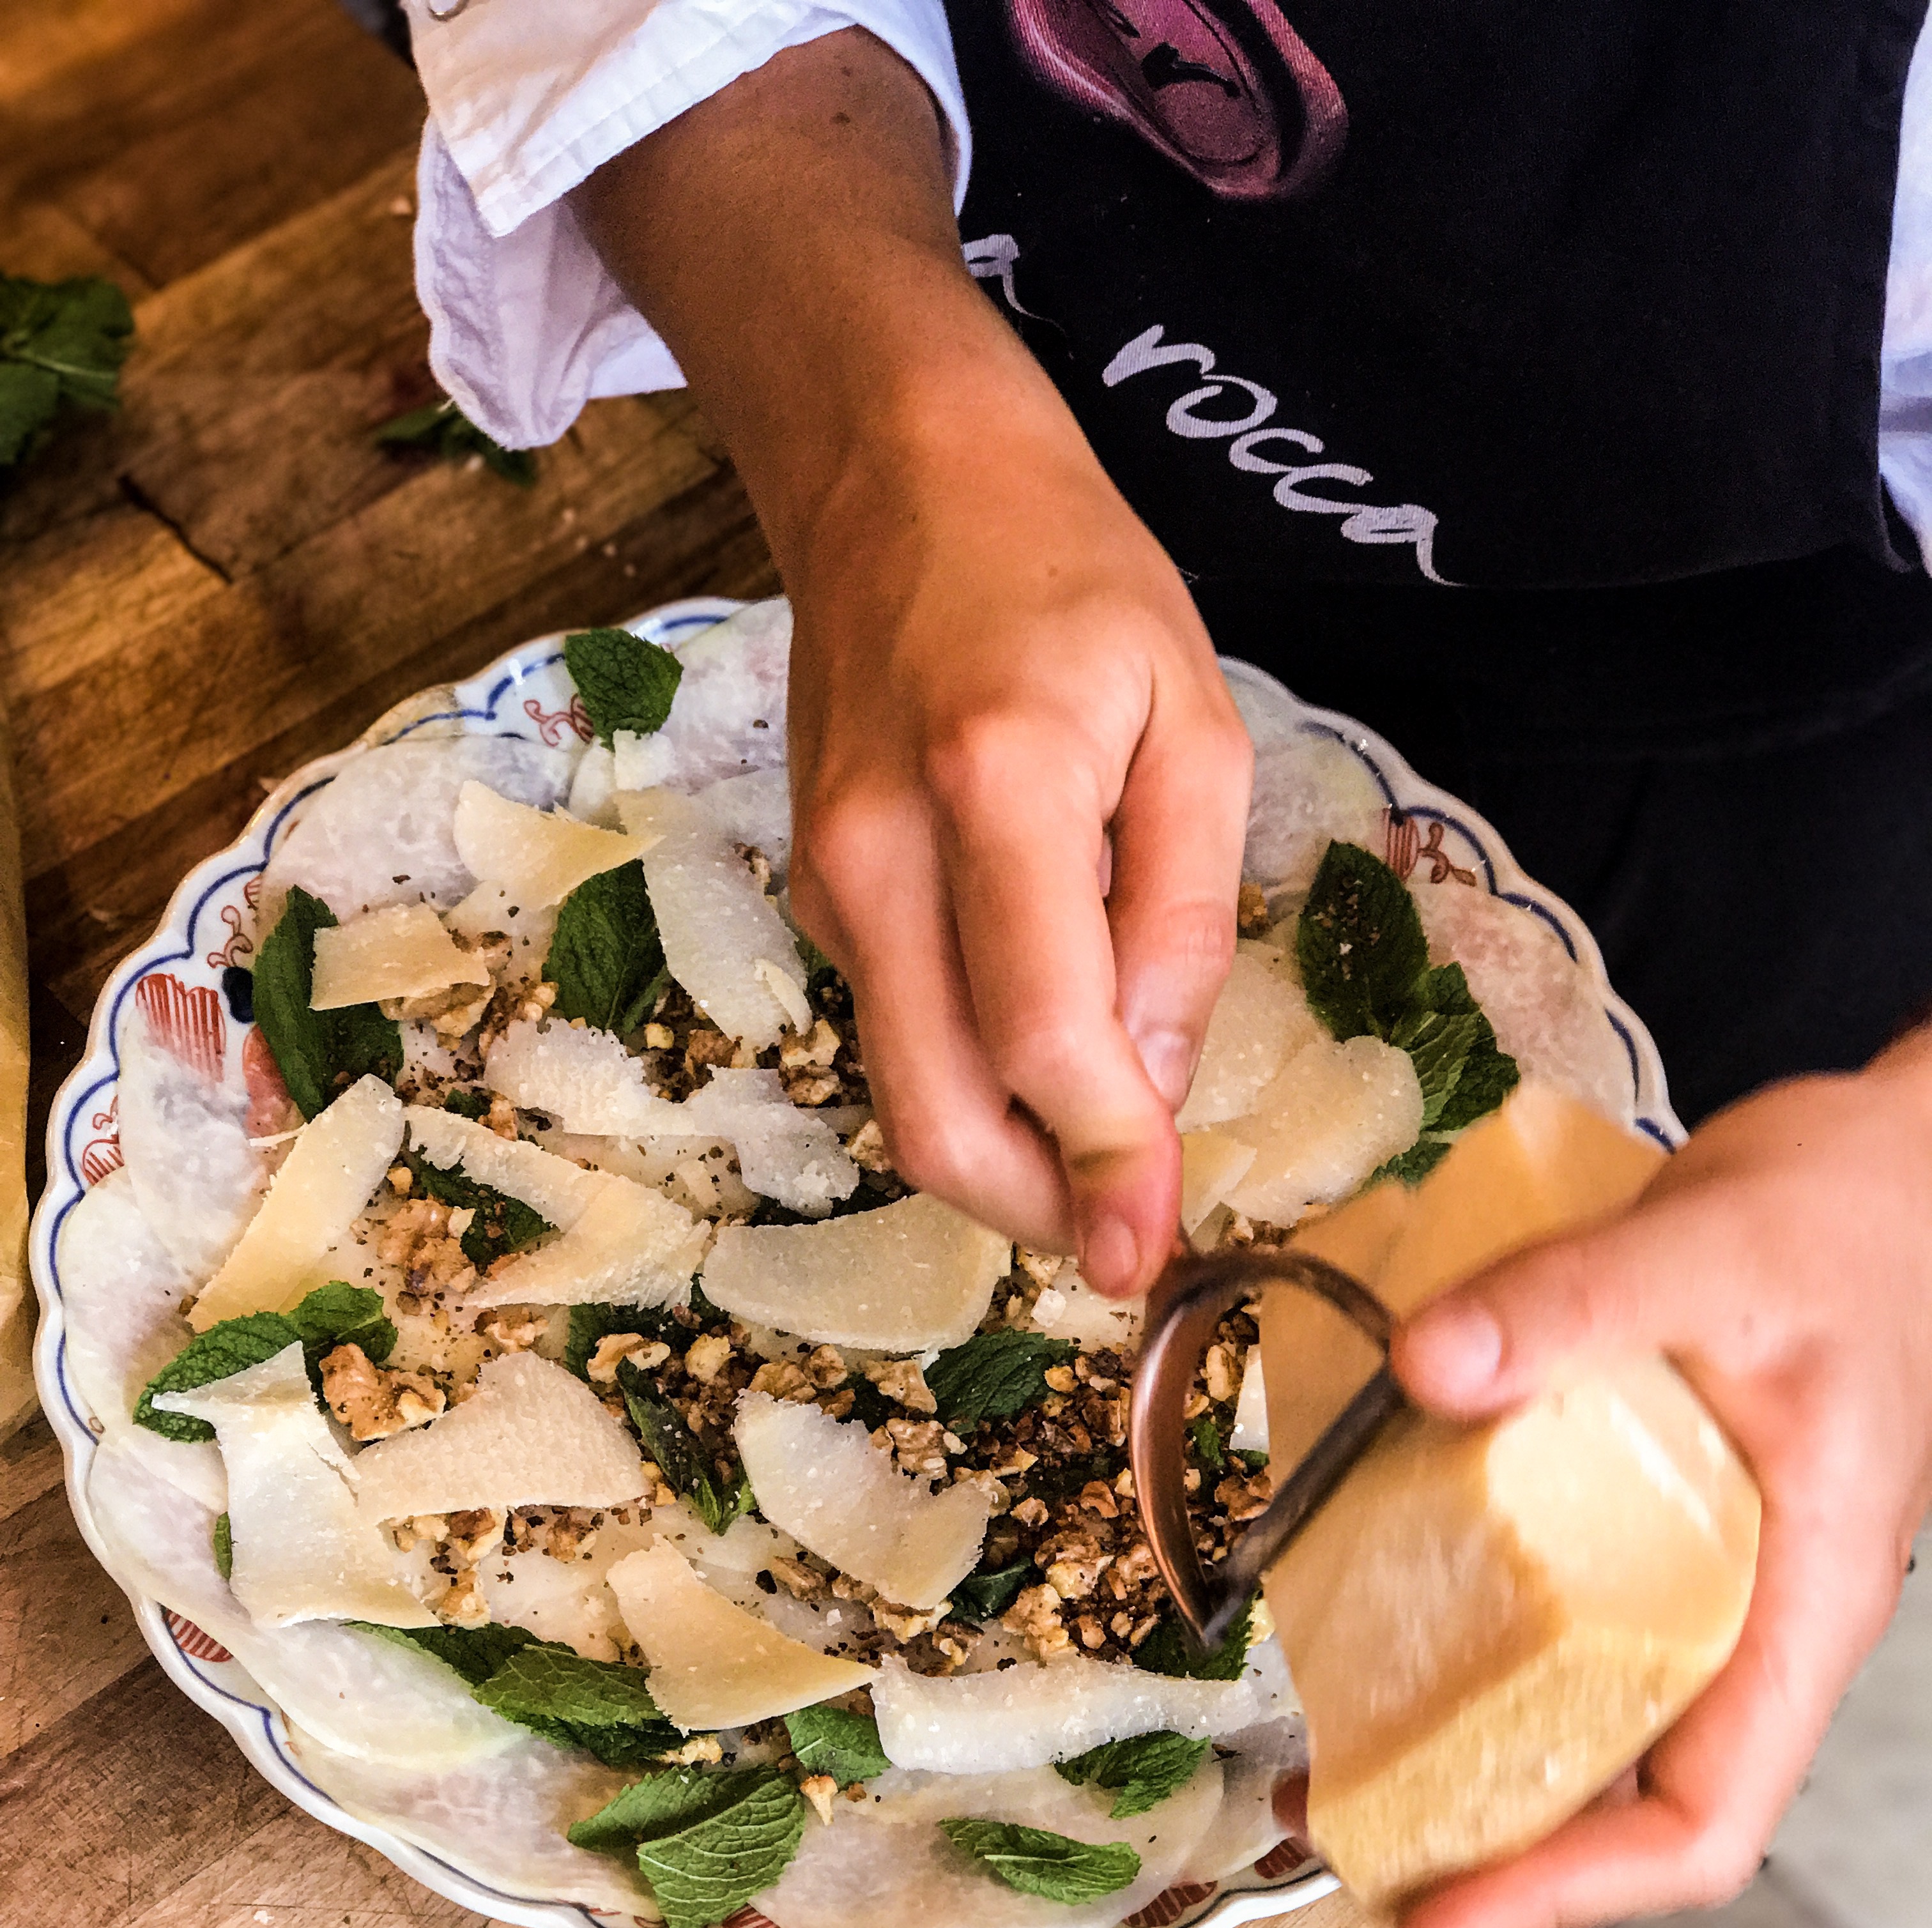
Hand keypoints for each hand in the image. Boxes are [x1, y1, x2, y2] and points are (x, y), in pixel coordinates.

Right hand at [576, 33, 1250, 1294]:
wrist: (899, 481)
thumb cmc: (1074, 587)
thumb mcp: (1193, 726)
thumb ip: (1181, 915)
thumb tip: (1150, 1085)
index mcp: (999, 789)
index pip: (1046, 1041)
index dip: (1108, 1168)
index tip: (1153, 1251)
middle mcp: (881, 855)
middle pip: (937, 1113)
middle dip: (1036, 1213)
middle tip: (1125, 1237)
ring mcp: (829, 881)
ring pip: (905, 1090)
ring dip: (1005, 1159)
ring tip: (1102, 1153)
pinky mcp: (815, 895)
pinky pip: (895, 1026)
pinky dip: (972, 1075)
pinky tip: (1043, 1042)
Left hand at [1388, 1041, 1931, 1927]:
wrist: (1893, 1168)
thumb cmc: (1847, 1216)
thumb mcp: (1710, 1245)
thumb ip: (1573, 1300)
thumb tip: (1424, 1364)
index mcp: (1802, 1599)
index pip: (1704, 1818)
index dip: (1568, 1892)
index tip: (1437, 1921)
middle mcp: (1754, 1613)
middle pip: (1624, 1794)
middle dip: (1486, 1842)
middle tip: (1337, 1835)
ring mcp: (1705, 1573)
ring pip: (1589, 1717)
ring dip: (1466, 1749)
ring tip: (1333, 1758)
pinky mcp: (1653, 1517)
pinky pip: (1565, 1619)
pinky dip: (1476, 1641)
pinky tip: (1385, 1615)